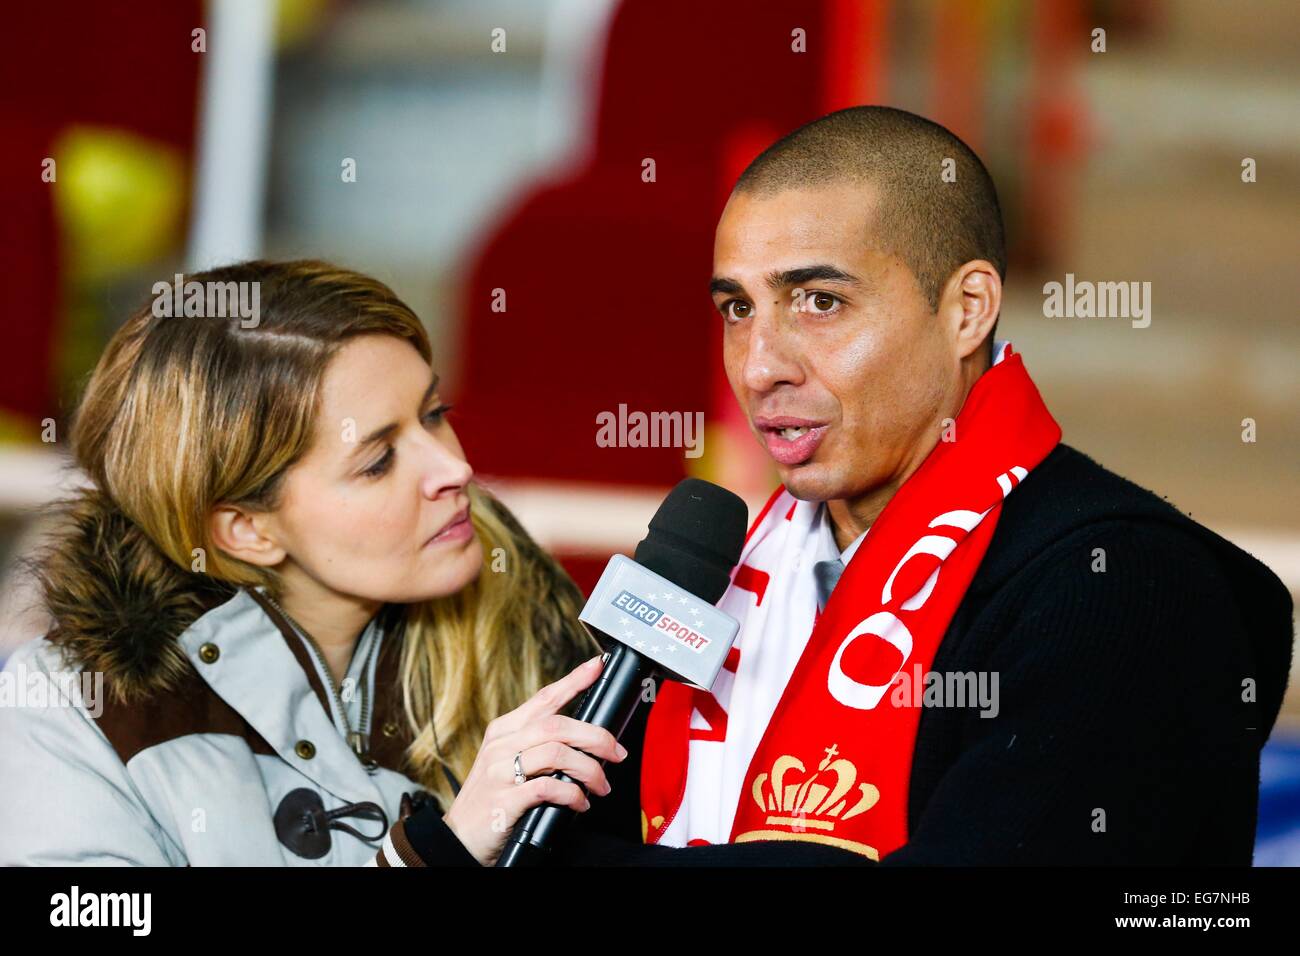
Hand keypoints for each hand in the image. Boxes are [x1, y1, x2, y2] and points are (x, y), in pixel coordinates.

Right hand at [442, 655, 627, 864]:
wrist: (459, 839)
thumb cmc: (490, 801)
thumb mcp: (506, 763)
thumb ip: (537, 747)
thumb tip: (583, 742)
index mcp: (504, 730)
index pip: (544, 698)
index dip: (573, 680)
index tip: (597, 666)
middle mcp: (501, 745)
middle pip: (558, 725)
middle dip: (597, 737)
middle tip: (617, 753)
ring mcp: (500, 771)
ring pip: (558, 754)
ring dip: (589, 770)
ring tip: (601, 786)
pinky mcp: (504, 800)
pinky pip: (549, 788)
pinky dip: (573, 795)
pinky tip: (580, 803)